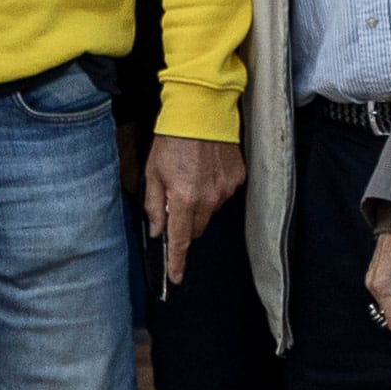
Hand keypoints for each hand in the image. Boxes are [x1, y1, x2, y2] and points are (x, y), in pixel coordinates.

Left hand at [143, 129, 244, 289]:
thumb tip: (158, 229)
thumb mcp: (153, 173)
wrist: (201, 111)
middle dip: (186, 223)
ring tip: (192, 177)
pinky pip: (223, 194)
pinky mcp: (237, 178)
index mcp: (184, 199)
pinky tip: (206, 170)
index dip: (177, 262)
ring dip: (200, 204)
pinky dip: (214, 189)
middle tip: (176, 201)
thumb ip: (155, 205)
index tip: (175, 278)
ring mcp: (226, 189)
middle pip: (197, 228)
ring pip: (211, 212)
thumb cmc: (173, 139)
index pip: (180, 240)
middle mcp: (208, 199)